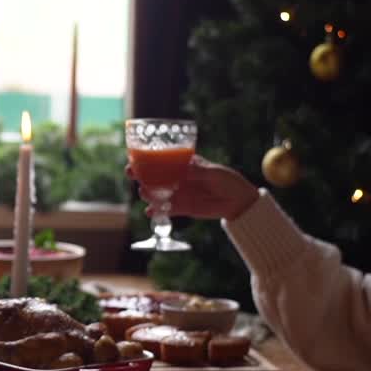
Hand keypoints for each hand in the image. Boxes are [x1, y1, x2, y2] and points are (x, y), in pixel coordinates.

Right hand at [128, 156, 258, 220]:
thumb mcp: (214, 172)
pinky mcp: (182, 208)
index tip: (134, 158)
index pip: (162, 160)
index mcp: (184, 164)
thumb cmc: (228, 180)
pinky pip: (166, 210)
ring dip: (148, 193)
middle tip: (132, 175)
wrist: (238, 201)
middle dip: (140, 175)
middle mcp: (178, 178)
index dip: (147, 158)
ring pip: (158, 193)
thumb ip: (199, 171)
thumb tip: (185, 169)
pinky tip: (150, 212)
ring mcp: (179, 193)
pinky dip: (157, 211)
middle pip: (154, 176)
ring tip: (144, 193)